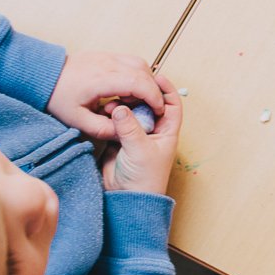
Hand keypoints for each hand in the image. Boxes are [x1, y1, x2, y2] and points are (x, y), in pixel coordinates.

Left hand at [47, 52, 164, 139]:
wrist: (42, 75)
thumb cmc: (57, 96)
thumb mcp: (78, 121)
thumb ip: (104, 129)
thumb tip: (125, 132)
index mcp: (101, 79)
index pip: (139, 83)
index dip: (154, 97)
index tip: (158, 110)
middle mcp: (108, 63)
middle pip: (144, 72)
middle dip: (154, 90)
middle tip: (152, 107)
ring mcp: (108, 56)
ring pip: (141, 63)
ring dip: (147, 81)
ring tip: (140, 98)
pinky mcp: (107, 55)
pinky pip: (131, 61)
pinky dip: (139, 74)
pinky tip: (131, 88)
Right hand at [100, 75, 180, 194]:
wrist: (127, 198)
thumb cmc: (145, 179)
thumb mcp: (140, 149)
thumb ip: (130, 127)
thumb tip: (120, 107)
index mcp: (167, 131)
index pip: (171, 105)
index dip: (166, 90)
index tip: (155, 77)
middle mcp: (152, 131)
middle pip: (148, 105)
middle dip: (137, 95)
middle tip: (126, 88)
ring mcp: (135, 134)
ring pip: (130, 112)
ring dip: (121, 105)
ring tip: (110, 104)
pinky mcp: (119, 139)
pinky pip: (116, 121)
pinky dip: (110, 115)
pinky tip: (103, 111)